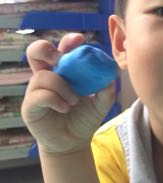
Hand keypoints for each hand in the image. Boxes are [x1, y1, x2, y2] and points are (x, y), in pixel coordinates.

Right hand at [21, 33, 115, 154]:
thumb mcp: (101, 104)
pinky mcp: (30, 106)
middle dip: (47, 50)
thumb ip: (106, 91)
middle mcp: (47, 76)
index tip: (80, 40)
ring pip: (42, 76)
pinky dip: (55, 99)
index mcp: (64, 70)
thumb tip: (111, 77)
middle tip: (61, 59)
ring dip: (61, 86)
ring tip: (74, 101)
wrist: (73, 142)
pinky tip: (65, 107)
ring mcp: (36, 90)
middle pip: (36, 51)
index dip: (68, 41)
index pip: (62, 49)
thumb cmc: (84, 118)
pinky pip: (39, 95)